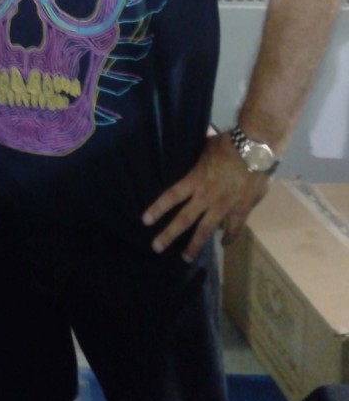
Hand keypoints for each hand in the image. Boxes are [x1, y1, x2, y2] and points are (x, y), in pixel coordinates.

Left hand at [141, 131, 270, 262]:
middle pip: (183, 220)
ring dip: (194, 245)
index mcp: (195, 180)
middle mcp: (206, 197)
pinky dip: (229, 238)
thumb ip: (198, 153)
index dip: (157, 209)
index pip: (171, 196)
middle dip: (169, 235)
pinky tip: (224, 244)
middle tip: (157, 247)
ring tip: (186, 258)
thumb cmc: (229, 144)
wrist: (254, 151)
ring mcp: (223, 207)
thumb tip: (191, 142)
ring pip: (205, 231)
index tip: (145, 221)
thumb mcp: (206, 146)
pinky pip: (233, 229)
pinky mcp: (241, 210)